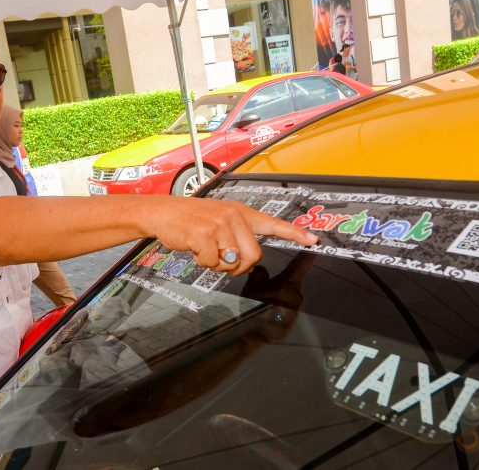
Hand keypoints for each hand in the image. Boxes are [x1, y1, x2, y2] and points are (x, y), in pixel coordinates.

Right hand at [147, 197, 317, 275]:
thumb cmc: (192, 220)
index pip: (273, 223)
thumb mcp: (219, 220)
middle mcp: (234, 216)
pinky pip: (212, 262)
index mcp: (241, 213)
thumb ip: (237, 238)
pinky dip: (202, 263)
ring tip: (205, 250)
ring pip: (233, 262)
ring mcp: (220, 224)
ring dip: (218, 265)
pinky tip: (195, 249)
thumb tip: (245, 262)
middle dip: (240, 266)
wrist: (164, 212)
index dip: (295, 234)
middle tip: (224, 261)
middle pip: (254, 255)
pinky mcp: (204, 234)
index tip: (314, 240)